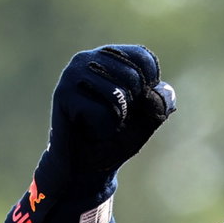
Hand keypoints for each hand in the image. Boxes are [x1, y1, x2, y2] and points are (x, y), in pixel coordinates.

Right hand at [46, 45, 175, 176]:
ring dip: (117, 119)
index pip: (144, 57)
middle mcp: (88, 58)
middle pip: (134, 77)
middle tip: (113, 116)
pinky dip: (103, 128)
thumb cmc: (117, 135)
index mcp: (110, 56)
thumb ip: (161, 102)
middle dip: (132, 106)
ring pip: (118, 95)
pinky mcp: (62, 95)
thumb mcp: (149, 118)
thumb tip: (160, 90)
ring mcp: (72, 75)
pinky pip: (102, 113)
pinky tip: (88, 129)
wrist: (86, 166)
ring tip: (99, 122)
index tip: (134, 103)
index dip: (150, 87)